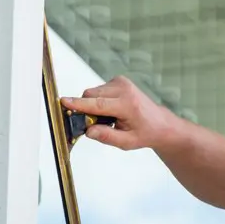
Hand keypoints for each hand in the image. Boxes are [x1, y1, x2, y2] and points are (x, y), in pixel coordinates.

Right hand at [61, 76, 175, 151]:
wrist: (161, 124)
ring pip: (93, 93)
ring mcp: (121, 82)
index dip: (79, 105)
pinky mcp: (118, 80)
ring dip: (94, 105)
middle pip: (91, 96)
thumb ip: (107, 137)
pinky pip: (98, 90)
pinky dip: (100, 101)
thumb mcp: (127, 142)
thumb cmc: (146, 133)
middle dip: (87, 109)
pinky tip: (112, 110)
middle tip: (97, 124)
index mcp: (128, 104)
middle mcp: (124, 89)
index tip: (63, 102)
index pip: (98, 104)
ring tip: (110, 118)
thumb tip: (89, 132)